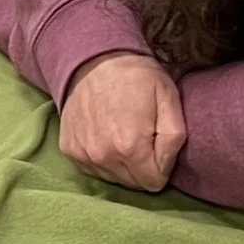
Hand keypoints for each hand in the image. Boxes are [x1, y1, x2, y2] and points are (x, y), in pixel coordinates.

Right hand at [57, 53, 185, 192]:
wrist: (94, 58)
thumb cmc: (136, 76)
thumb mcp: (168, 98)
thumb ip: (174, 138)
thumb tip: (168, 167)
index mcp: (130, 147)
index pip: (154, 183)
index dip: (162, 166)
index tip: (159, 144)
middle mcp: (102, 156)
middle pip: (133, 185)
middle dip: (143, 167)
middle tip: (143, 137)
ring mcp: (83, 154)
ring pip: (113, 179)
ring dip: (123, 164)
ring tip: (124, 134)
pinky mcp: (69, 150)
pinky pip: (94, 169)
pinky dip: (103, 158)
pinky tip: (106, 134)